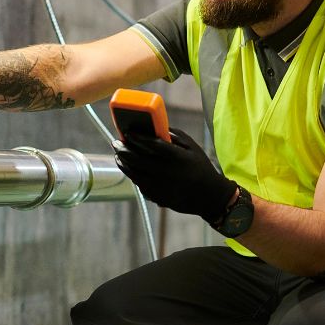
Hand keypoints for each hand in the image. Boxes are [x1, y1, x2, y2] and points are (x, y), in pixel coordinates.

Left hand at [113, 127, 236, 221]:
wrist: (209, 196)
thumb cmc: (201, 167)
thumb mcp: (193, 147)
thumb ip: (175, 135)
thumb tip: (156, 127)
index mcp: (177, 158)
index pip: (153, 144)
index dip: (138, 137)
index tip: (127, 132)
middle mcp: (167, 172)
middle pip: (138, 159)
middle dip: (124, 149)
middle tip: (116, 142)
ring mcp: (161, 187)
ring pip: (135, 173)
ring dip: (124, 163)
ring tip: (118, 155)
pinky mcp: (157, 197)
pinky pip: (139, 184)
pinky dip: (132, 175)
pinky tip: (128, 168)